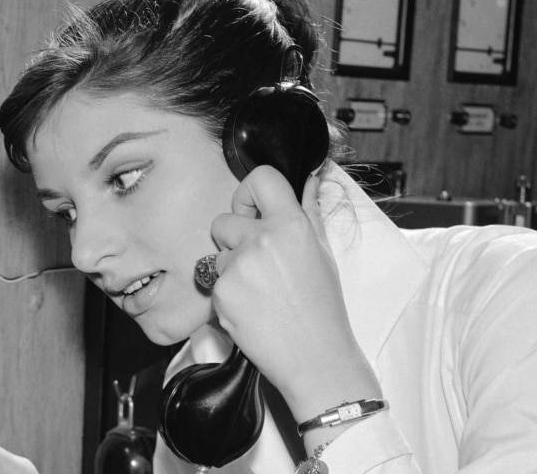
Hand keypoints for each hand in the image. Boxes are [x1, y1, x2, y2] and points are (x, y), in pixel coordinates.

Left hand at [208, 166, 380, 435]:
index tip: (251, 210)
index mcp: (291, 225)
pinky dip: (226, 294)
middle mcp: (261, 240)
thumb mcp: (323, 254)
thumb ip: (309, 212)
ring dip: (230, 269)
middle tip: (256, 263)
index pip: (260, 178)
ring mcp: (238, 267)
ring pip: (217, 254)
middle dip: (232, 238)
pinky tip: (250, 308)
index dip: (248, 193)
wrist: (315, 359)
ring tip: (259, 292)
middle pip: (223, 220)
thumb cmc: (322, 308)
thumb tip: (308, 178)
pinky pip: (214, 281)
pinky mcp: (221, 293)